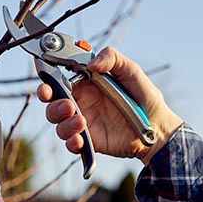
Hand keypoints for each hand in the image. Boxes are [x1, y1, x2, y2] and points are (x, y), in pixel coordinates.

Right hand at [37, 47, 182, 164]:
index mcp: (85, 84)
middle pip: (52, 103)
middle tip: (66, 105)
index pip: (58, 80)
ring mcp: (83, 122)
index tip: (45, 84)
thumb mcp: (131, 70)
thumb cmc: (144, 96)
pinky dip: (71, 142)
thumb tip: (91, 63)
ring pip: (58, 123)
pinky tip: (79, 140)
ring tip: (81, 121)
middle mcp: (81, 102)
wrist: (157, 126)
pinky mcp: (89, 140)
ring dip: (63, 123)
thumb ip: (111, 58)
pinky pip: (71, 143)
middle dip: (51, 104)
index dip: (47, 81)